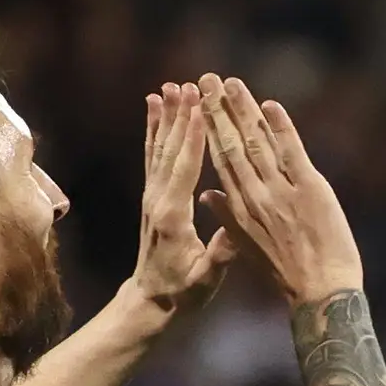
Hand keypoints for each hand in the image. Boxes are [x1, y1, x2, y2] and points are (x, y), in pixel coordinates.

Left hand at [127, 80, 239, 324]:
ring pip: (158, 148)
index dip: (192, 137)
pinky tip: (155, 108)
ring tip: (168, 88)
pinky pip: (152, 156)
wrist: (150, 300)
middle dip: (180, 116)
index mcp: (173, 216)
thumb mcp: (204, 281)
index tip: (199, 108)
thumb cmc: (182, 293)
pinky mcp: (151, 196)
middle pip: (170, 150)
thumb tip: (235, 235)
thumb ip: (219, 258)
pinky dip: (153, 130)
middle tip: (187, 85)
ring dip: (164, 117)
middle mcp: (157, 200)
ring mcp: (151, 196)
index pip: (185, 168)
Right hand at [197, 76, 362, 306]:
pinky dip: (281, 128)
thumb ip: (227, 220)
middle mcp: (255, 197)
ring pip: (257, 143)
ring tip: (230, 83)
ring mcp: (281, 192)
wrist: (321, 294)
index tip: (196, 106)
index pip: (218, 160)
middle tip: (205, 79)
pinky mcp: (310, 191)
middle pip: (231, 145)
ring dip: (243, 110)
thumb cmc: (288, 275)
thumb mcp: (248, 250)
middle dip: (217, 110)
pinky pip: (292, 152)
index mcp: (239, 210)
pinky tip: (269, 105)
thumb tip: (207, 197)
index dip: (207, 130)